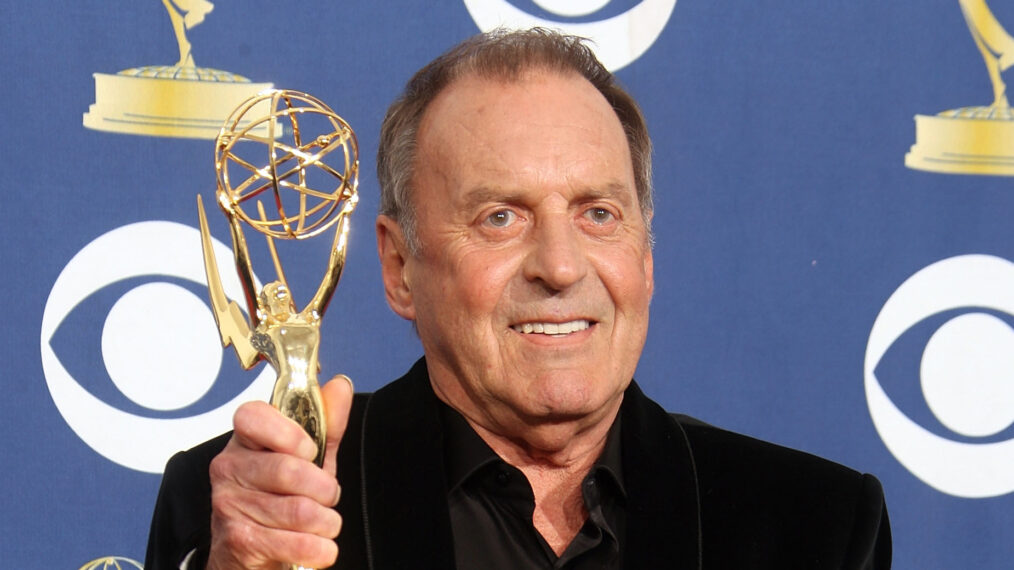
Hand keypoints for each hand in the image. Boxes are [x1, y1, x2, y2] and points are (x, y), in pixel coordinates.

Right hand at [206, 375, 353, 569]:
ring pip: (297, 509)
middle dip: (324, 488)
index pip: (252, 416)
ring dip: (326, 521)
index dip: (289, 434)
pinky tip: (321, 546)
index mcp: (246, 441)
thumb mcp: (309, 459)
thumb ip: (325, 423)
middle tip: (328, 495)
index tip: (311, 451)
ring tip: (326, 522)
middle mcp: (230, 468)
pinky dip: (318, 547)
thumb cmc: (281, 500)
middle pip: (286, 469)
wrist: (252, 554)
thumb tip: (339, 386)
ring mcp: (230, 504)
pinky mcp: (238, 541)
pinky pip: (293, 542)